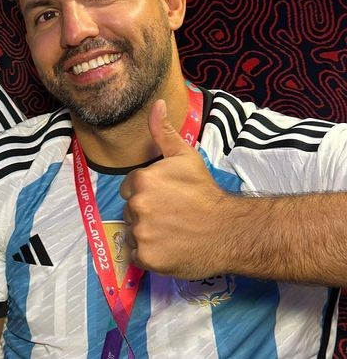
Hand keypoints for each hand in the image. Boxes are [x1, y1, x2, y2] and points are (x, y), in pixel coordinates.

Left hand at [119, 100, 231, 278]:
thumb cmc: (205, 193)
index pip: (130, 188)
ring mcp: (141, 234)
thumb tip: (156, 104)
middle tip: (172, 216)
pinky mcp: (146, 258)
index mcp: (141, 180)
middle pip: (130, 210)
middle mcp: (136, 206)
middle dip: (146, 213)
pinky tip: (169, 248)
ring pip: (132, 232)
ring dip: (146, 234)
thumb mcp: (185, 158)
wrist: (231, 231)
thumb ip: (164, 132)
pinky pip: (136, 255)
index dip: (146, 193)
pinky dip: (149, 254)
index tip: (166, 198)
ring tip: (171, 232)